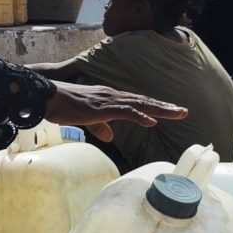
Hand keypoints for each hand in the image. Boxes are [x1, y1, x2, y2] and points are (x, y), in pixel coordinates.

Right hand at [44, 81, 185, 130]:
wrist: (49, 98)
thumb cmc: (64, 107)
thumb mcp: (86, 119)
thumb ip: (100, 126)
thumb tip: (111, 136)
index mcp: (111, 99)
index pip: (138, 103)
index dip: (155, 107)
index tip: (171, 111)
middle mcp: (113, 96)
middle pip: (144, 102)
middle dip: (165, 107)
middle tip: (184, 111)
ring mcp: (109, 101)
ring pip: (140, 105)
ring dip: (160, 109)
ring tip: (177, 113)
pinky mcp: (102, 108)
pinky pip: (125, 112)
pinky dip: (139, 116)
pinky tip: (151, 122)